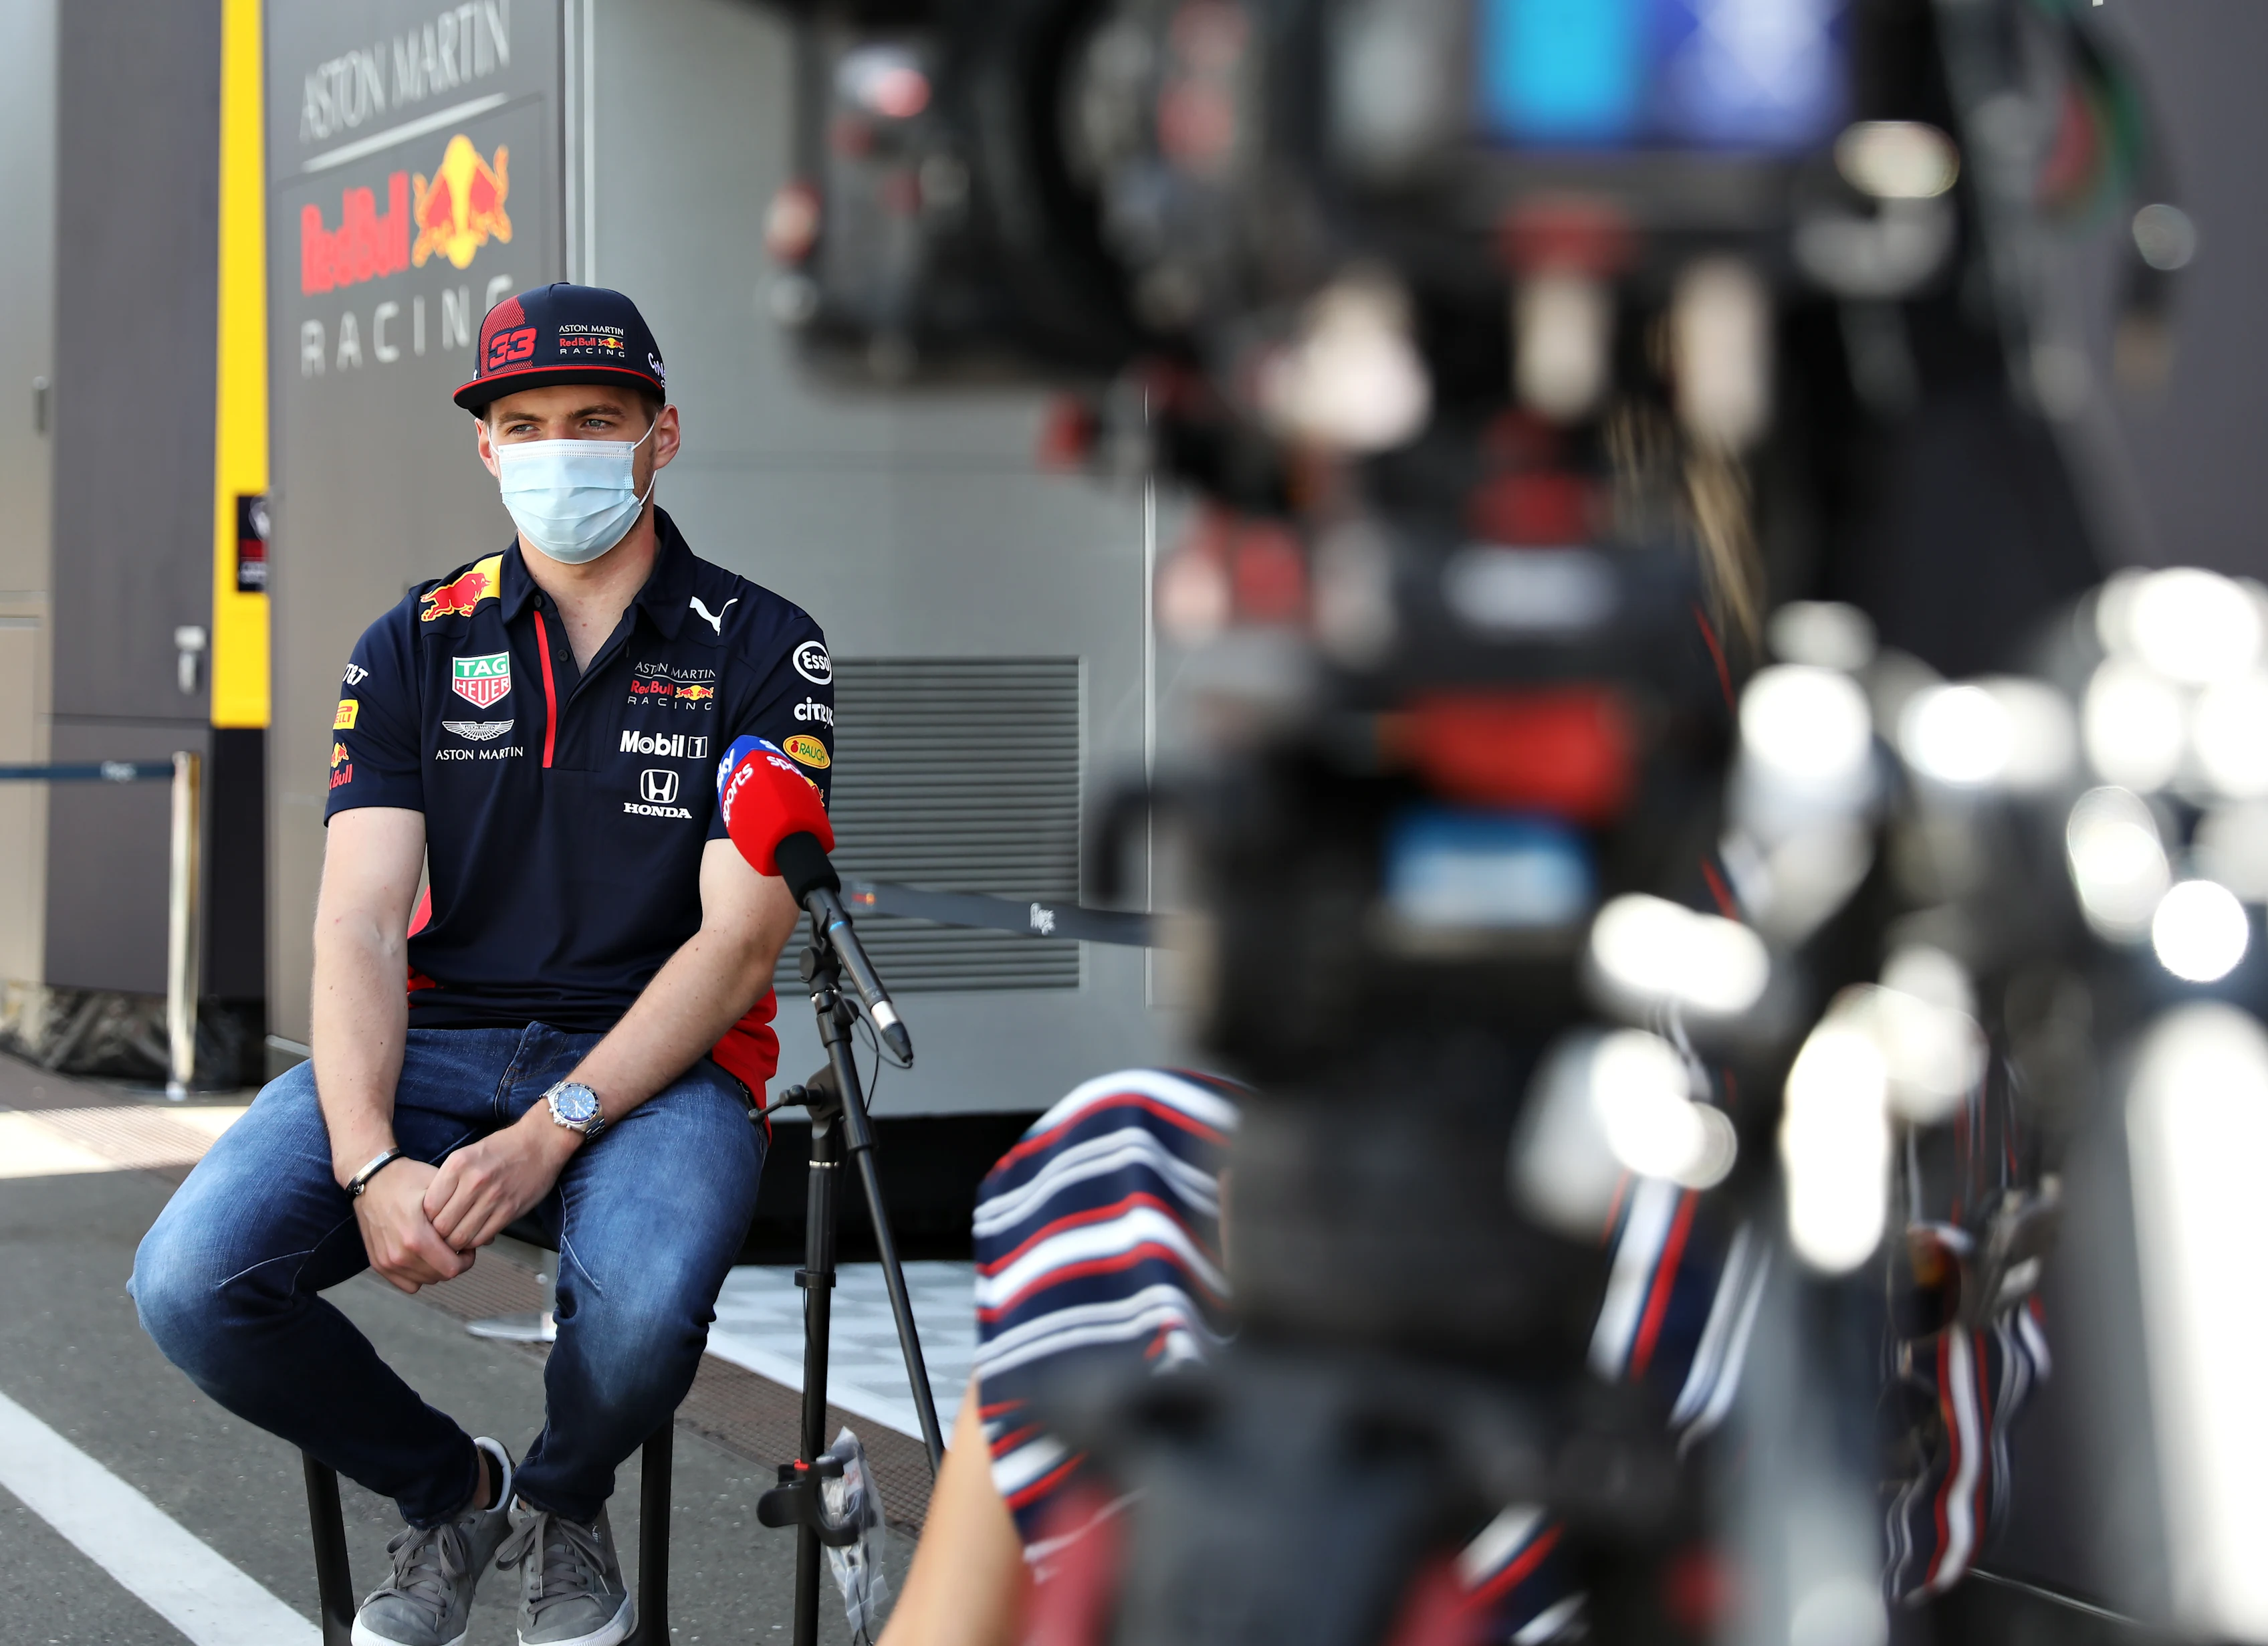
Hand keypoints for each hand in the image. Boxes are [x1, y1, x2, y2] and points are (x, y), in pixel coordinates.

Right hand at [354, 1160, 473, 1293]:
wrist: (371, 1179)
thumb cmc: (406, 1179)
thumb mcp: (441, 1189)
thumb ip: (465, 1214)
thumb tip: (490, 1238)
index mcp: (416, 1238)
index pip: (452, 1268)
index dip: (466, 1258)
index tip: (466, 1243)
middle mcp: (400, 1255)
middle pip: (440, 1276)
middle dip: (453, 1262)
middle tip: (454, 1245)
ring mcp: (387, 1261)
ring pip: (425, 1281)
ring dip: (436, 1268)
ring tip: (438, 1247)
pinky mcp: (378, 1264)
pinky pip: (407, 1284)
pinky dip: (417, 1274)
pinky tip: (422, 1255)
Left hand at [424, 1115, 577, 1252]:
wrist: (541, 1142)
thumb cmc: (503, 1148)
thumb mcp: (467, 1154)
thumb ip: (449, 1180)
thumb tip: (431, 1211)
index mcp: (458, 1164)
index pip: (428, 1206)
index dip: (425, 1219)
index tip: (430, 1221)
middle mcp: (474, 1181)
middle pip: (442, 1225)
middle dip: (439, 1235)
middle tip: (441, 1235)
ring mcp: (493, 1197)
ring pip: (461, 1236)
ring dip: (456, 1242)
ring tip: (457, 1238)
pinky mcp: (510, 1210)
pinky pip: (482, 1237)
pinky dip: (475, 1241)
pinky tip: (475, 1235)